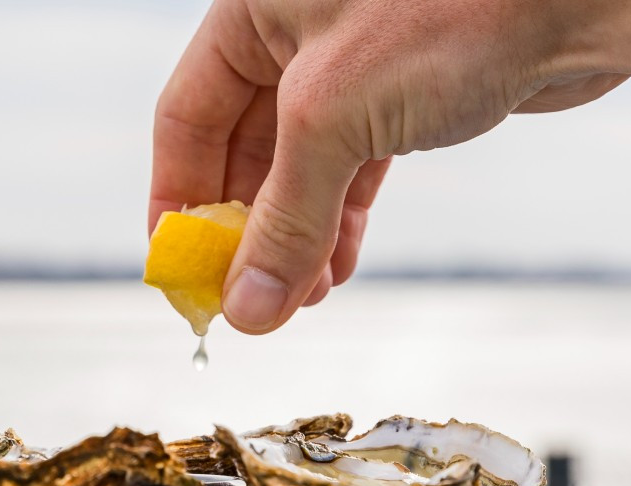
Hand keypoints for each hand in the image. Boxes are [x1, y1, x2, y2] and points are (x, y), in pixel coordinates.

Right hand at [149, 0, 630, 333]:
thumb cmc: (452, 11)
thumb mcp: (336, 118)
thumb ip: (286, 217)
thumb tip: (246, 309)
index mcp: (254, 8)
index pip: (187, 115)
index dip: (179, 199)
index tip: (182, 273)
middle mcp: (296, 28)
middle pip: (243, 148)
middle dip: (248, 230)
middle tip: (250, 303)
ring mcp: (353, 62)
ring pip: (303, 166)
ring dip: (297, 236)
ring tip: (300, 298)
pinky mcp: (407, 93)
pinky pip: (353, 168)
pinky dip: (342, 220)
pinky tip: (337, 269)